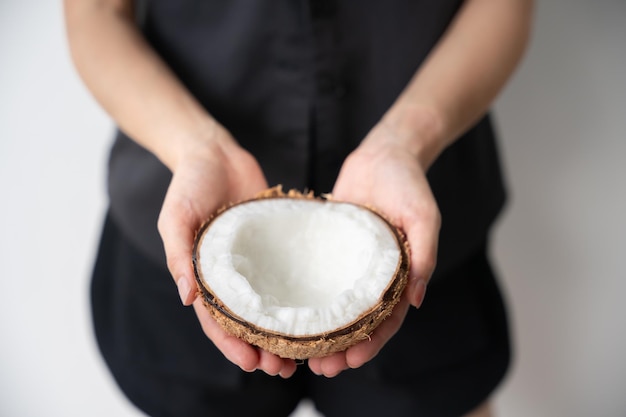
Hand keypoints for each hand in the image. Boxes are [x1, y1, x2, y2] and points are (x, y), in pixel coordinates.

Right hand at [157, 126, 297, 377]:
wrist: (214, 152)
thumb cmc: (188, 184)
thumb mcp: (176, 217)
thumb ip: (179, 254)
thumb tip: (187, 298)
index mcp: (203, 276)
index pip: (217, 320)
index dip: (232, 345)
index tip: (252, 364)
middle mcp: (231, 275)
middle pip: (246, 321)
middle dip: (262, 348)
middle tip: (284, 368)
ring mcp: (255, 261)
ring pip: (270, 304)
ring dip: (283, 330)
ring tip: (305, 351)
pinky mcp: (276, 244)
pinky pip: (288, 273)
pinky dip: (298, 295)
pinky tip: (317, 308)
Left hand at [308, 123, 440, 376]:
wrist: (384, 154)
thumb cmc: (409, 183)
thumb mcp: (424, 216)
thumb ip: (424, 254)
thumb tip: (418, 300)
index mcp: (401, 275)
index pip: (387, 320)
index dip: (372, 343)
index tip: (352, 360)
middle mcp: (374, 275)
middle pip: (359, 322)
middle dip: (342, 347)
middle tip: (321, 367)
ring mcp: (350, 263)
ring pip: (336, 306)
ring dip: (323, 331)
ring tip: (300, 352)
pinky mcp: (329, 248)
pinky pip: (317, 276)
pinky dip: (308, 297)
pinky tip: (288, 311)